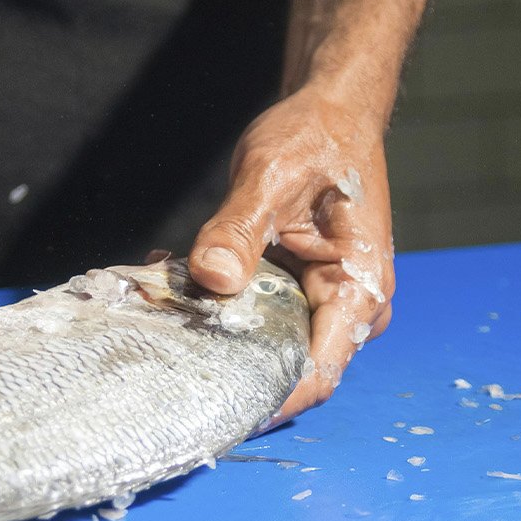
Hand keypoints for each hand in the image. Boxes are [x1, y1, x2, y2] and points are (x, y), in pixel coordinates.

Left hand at [189, 89, 394, 424]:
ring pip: (262, 339)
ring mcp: (321, 299)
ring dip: (213, 325)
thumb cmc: (317, 137)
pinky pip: (254, 312)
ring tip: (161, 296)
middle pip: (286, 362)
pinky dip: (215, 299)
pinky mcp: (297, 288)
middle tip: (165, 340)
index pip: (318, 371)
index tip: (213, 408)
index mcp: (358, 288)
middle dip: (225, 357)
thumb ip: (239, 229)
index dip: (270, 399)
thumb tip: (211, 278)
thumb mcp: (270, 177)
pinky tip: (174, 271)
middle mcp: (346, 305)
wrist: (331, 111)